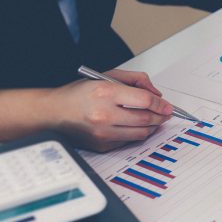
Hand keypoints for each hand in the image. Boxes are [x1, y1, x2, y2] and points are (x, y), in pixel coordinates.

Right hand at [47, 70, 172, 151]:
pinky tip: (138, 127)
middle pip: (146, 118)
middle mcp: (105, 114)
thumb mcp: (107, 76)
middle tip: (166, 114)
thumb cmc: (79, 94)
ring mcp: (103, 132)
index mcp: (106, 93)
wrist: (53, 113)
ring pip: (140, 133)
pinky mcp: (102, 145)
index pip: (145, 100)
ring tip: (155, 120)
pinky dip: (137, 134)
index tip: (167, 106)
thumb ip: (136, 80)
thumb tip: (156, 93)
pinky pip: (128, 141)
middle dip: (161, 116)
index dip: (161, 104)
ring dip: (153, 127)